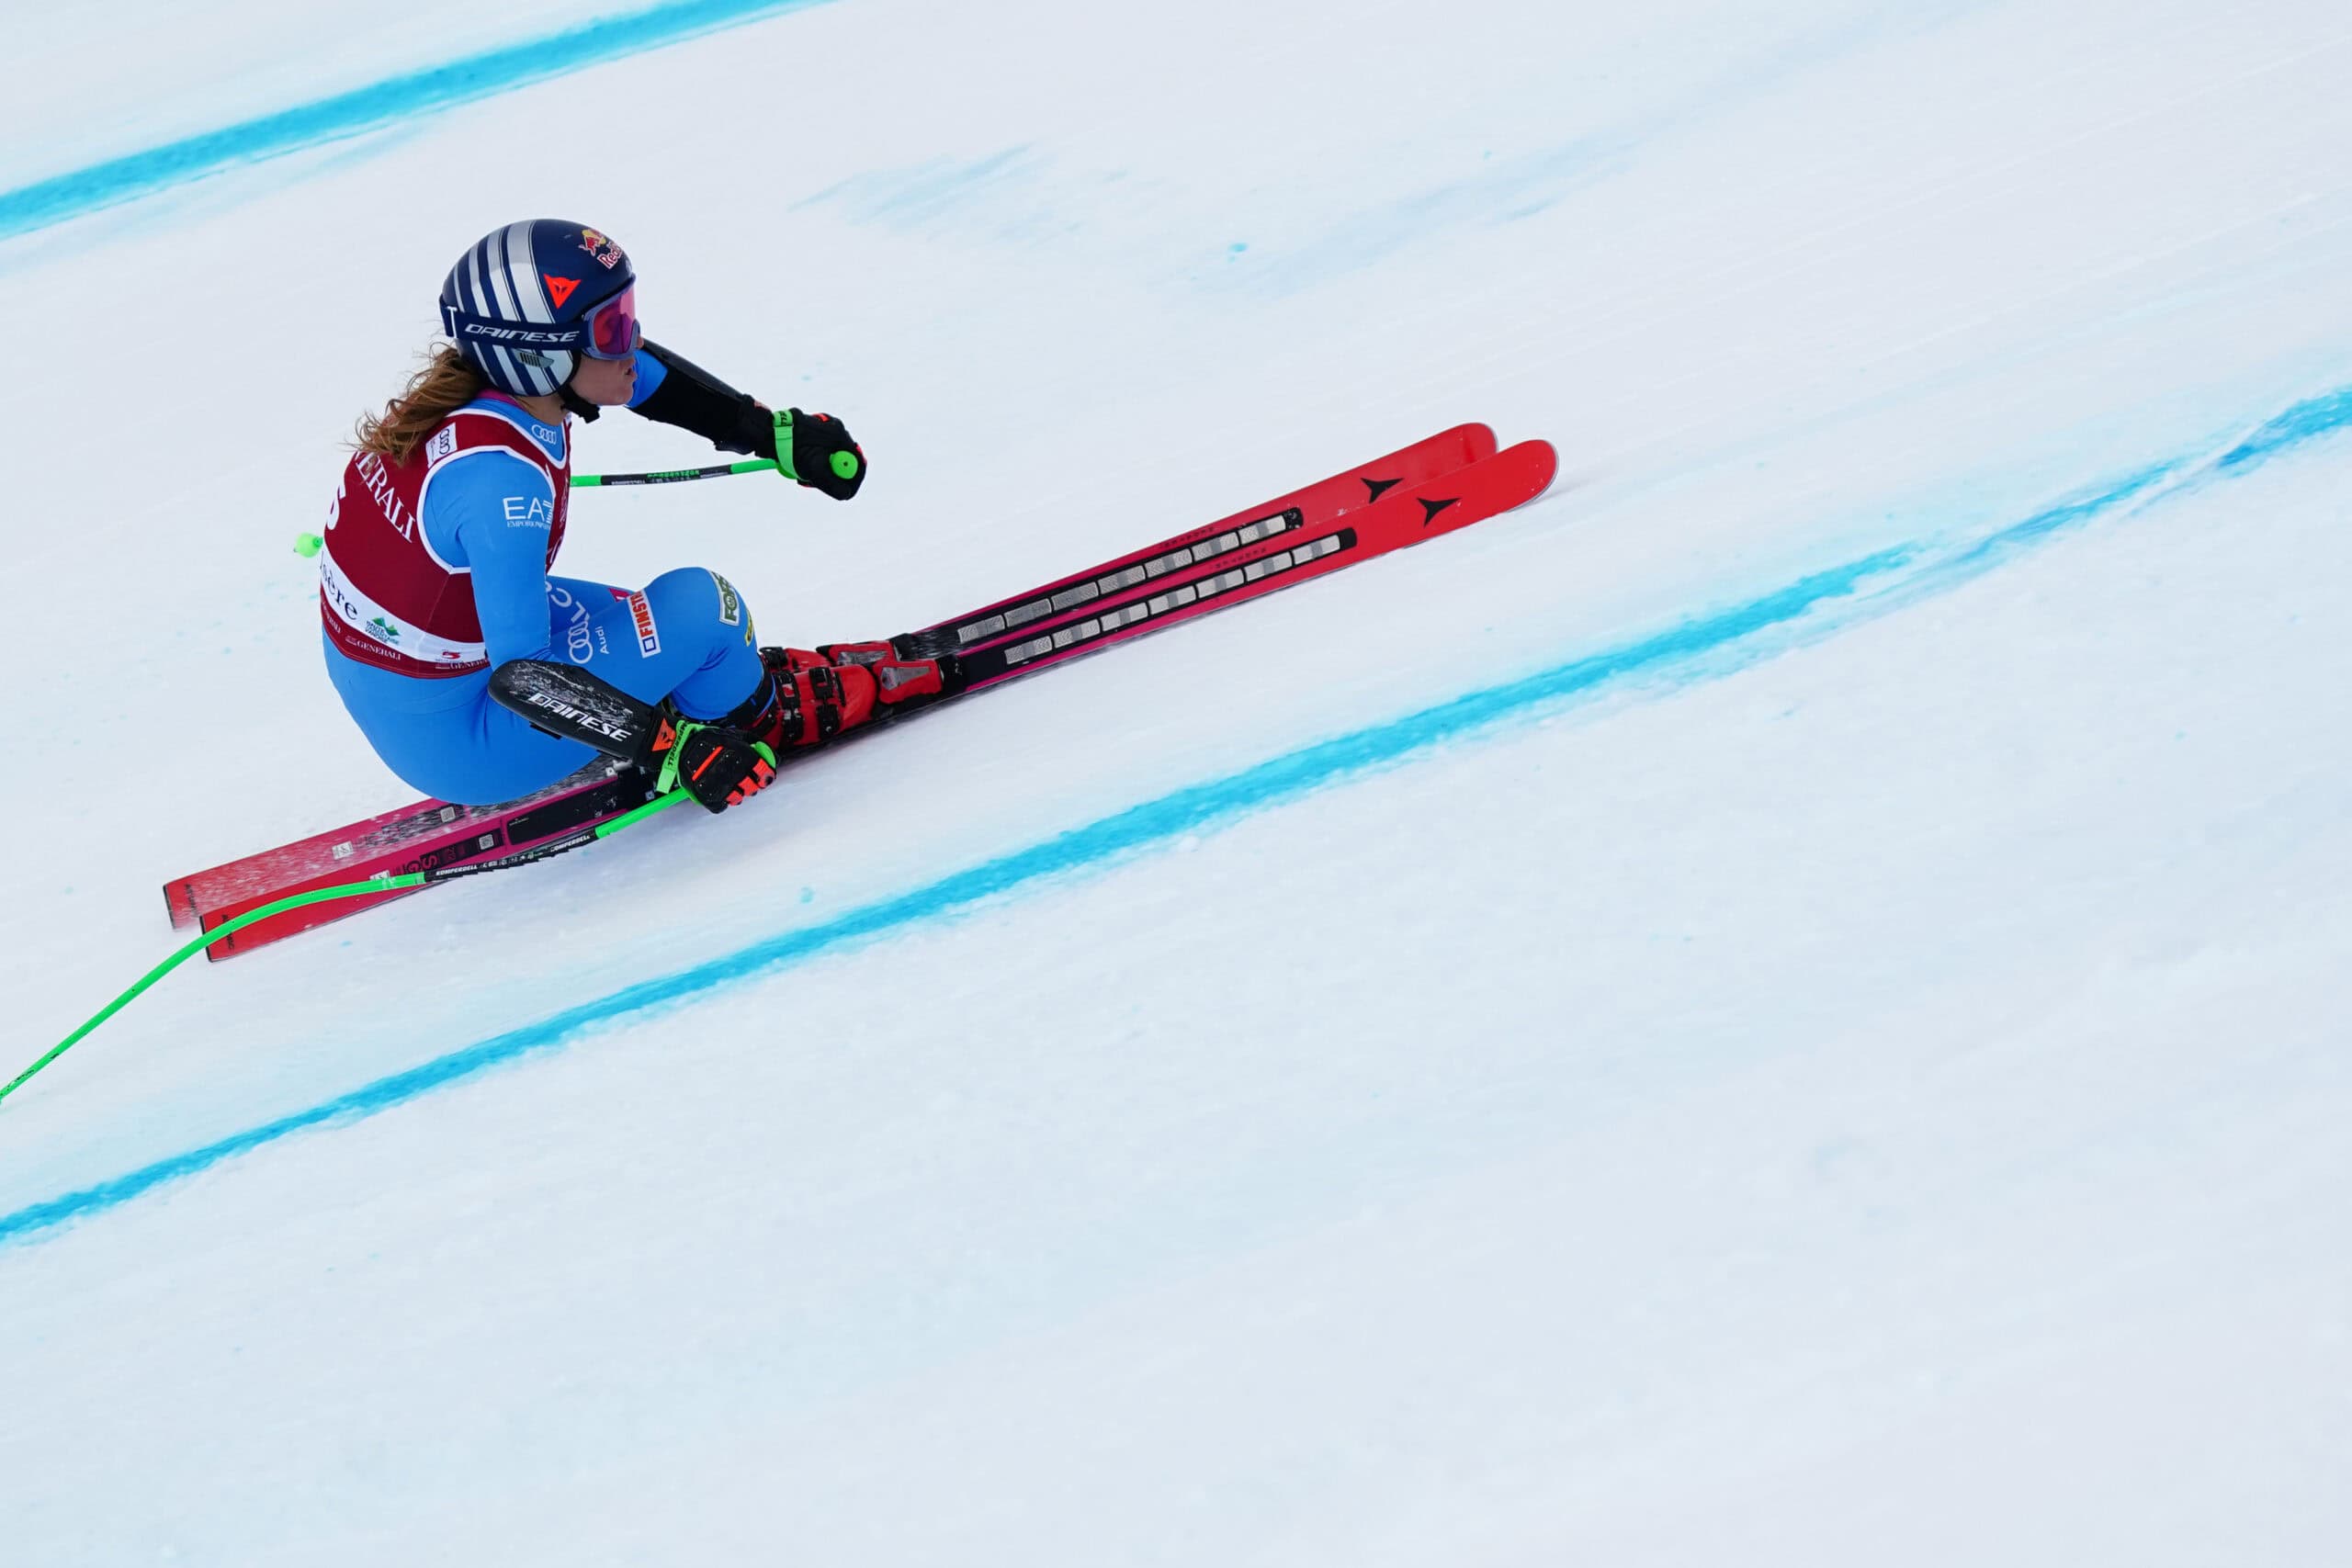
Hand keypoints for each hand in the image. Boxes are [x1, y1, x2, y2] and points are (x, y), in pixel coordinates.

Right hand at [658, 721, 777, 811]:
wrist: (681, 746)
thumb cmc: (710, 739)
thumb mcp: (735, 735)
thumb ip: (756, 745)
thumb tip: (775, 758)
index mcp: (744, 757)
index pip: (765, 772)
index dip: (767, 775)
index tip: (764, 776)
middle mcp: (734, 773)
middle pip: (753, 788)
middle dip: (753, 785)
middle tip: (748, 782)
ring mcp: (720, 786)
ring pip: (738, 798)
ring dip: (738, 793)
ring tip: (731, 785)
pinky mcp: (706, 796)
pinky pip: (721, 806)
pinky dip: (722, 801)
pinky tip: (720, 792)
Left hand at [772, 408, 864, 499]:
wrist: (769, 431)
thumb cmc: (792, 449)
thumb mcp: (815, 471)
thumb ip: (833, 485)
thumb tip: (846, 494)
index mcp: (841, 438)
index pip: (858, 463)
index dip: (853, 481)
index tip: (845, 493)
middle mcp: (838, 428)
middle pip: (846, 459)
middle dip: (836, 475)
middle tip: (822, 485)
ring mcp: (827, 425)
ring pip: (833, 453)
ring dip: (824, 467)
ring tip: (806, 473)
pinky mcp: (816, 425)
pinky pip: (824, 446)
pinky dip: (816, 457)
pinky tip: (802, 460)